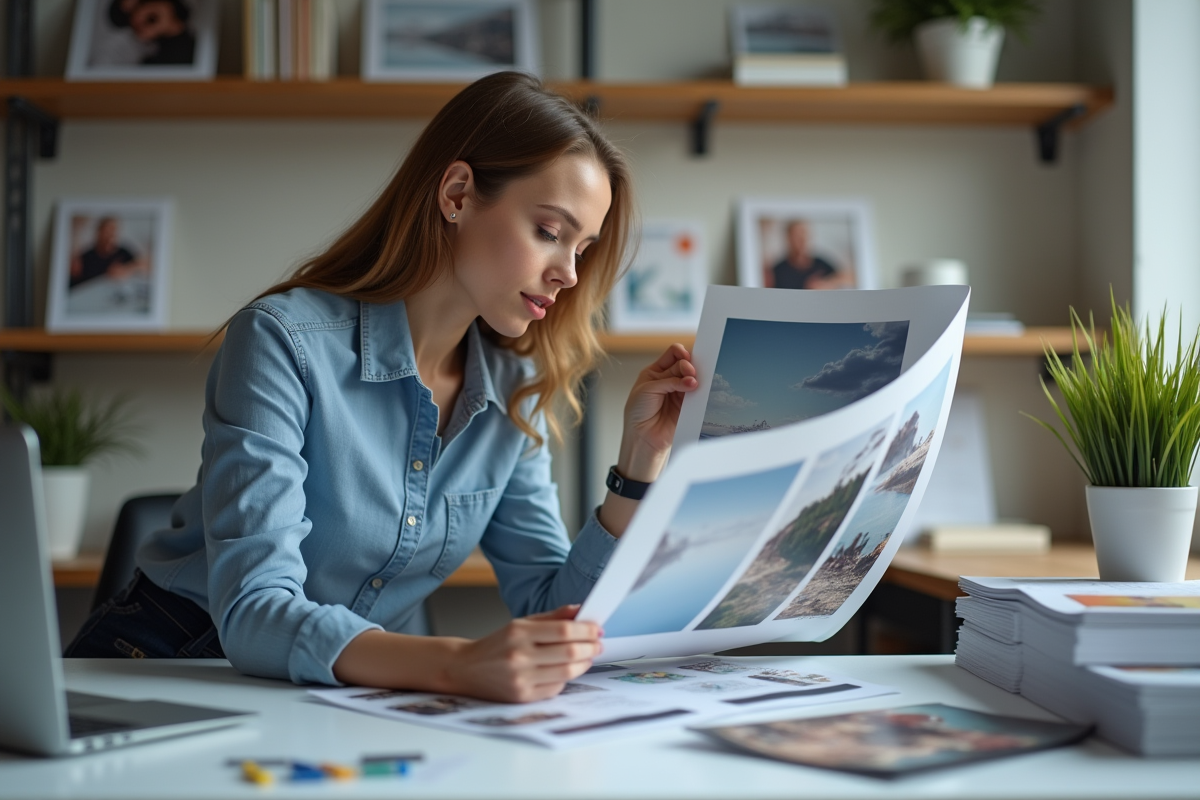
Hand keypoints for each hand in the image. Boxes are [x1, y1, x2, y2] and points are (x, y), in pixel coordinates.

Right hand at [445, 605, 600, 702]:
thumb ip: (552, 617)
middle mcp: (519, 656)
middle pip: (569, 652)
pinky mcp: (522, 697)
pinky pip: (556, 687)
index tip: (597, 629)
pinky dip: (566, 677)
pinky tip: (566, 670)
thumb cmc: (496, 645)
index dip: (586, 630)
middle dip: (590, 647)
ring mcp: (521, 679)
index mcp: (519, 632)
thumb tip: (580, 610)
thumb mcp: (521, 624)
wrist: (466, 669)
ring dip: (584, 663)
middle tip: (598, 644)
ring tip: (587, 656)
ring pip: (567, 672)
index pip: (564, 631)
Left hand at [618, 343, 698, 481]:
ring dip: (695, 378)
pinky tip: (698, 391)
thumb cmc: (638, 413)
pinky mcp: (688, 405)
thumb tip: (691, 378)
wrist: (642, 437)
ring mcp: (679, 392)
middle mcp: (668, 380)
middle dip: (688, 367)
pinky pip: (698, 394)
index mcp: (656, 372)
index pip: (673, 354)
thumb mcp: (647, 389)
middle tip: (690, 374)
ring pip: (693, 378)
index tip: (685, 358)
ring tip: (694, 385)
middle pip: (685, 364)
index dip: (681, 353)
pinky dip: (700, 391)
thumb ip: (669, 380)